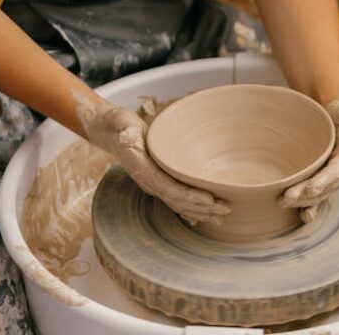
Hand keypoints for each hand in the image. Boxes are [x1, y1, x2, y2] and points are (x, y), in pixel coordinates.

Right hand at [77, 97, 228, 225]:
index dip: (190, 196)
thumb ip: (122, 127)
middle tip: (226, 209)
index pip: (169, 189)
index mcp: (143, 171)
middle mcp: (150, 182)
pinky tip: (204, 214)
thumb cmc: (119, 126)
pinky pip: (177, 198)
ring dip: (200, 211)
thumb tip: (126, 131)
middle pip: (178, 202)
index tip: (210, 199)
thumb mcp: (119, 122)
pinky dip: (191, 207)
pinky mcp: (160, 180)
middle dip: (202, 208)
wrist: (113, 132)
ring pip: (180, 204)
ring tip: (221, 216)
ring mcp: (155, 184)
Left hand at [281, 97, 338, 222]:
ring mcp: (331, 179)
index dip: (325, 181)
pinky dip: (307, 207)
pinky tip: (299, 215)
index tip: (311, 187)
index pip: (337, 172)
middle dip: (307, 194)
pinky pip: (315, 198)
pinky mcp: (321, 181)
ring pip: (317, 194)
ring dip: (302, 201)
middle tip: (287, 196)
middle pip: (324, 186)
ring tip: (283, 202)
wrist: (336, 118)